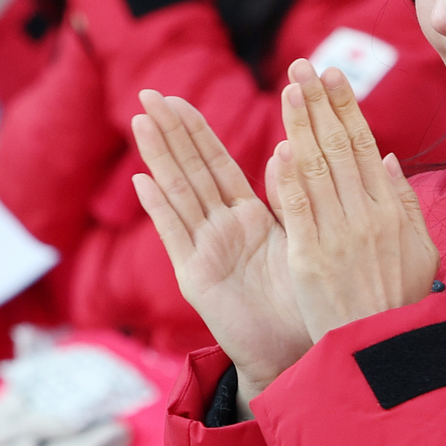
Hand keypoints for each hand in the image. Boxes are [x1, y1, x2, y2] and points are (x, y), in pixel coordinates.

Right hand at [132, 90, 309, 410]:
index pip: (217, 164)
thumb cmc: (306, 298)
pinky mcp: (197, 278)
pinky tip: (143, 181)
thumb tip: (287, 147)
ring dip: (159, 158)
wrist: (297, 351)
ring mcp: (205, 251)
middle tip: (147, 93)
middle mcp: (220, 229)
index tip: (177, 97)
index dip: (197, 131)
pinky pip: (177, 236)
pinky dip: (160, 209)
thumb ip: (290, 197)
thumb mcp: (302, 237)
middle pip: (190, 171)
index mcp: (248, 217)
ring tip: (140, 122)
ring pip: (179, 195)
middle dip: (169, 133)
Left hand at [268, 60, 438, 344]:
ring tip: (289, 90)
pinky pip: (300, 210)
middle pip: (340, 148)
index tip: (332, 77)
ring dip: (301, 126)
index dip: (347, 109)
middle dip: (320, 104)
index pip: (364, 146)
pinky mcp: (312, 258)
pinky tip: (280, 146)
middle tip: (303, 67)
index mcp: (391, 211)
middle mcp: (366, 216)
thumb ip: (403, 202)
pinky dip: (289, 178)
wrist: (383, 350)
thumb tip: (386, 159)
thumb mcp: (420, 249)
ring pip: (318, 169)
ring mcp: (339, 236)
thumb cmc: (400, 302)